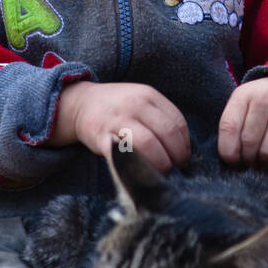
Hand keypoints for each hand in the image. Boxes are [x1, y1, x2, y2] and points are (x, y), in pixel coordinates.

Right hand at [52, 80, 190, 173]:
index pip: (177, 122)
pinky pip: (125, 154)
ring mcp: (118, 120)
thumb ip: (161, 118)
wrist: (82, 104)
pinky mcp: (102, 137)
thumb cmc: (119, 108)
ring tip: (161, 172)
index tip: (183, 158)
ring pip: (149, 144)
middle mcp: (135, 104)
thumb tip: (183, 149)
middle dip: (176, 156)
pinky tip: (141, 171)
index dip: (184, 144)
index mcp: (149, 95)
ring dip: (160, 163)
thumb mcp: (142, 101)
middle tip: (175, 169)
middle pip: (166, 133)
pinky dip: (137, 165)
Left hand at [217, 76, 267, 168]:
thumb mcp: (238, 107)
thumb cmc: (256, 106)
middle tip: (250, 156)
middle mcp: (266, 100)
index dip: (227, 151)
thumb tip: (233, 161)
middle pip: (249, 144)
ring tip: (263, 153)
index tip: (232, 158)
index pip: (229, 128)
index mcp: (244, 95)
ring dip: (264, 161)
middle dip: (247, 158)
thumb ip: (230, 130)